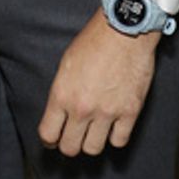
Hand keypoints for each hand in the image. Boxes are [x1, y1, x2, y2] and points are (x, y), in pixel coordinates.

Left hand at [38, 11, 158, 157]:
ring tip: (94, 133)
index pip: (48, 134)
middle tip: (74, 137)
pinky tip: (114, 128)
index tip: (53, 140)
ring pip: (93, 149)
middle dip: (69, 145)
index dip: (49, 141)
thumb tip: (60, 113)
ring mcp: (107, 112)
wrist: (124, 30)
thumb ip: (61, 93)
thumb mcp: (66, 65)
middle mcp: (82, 108)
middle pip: (70, 147)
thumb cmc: (94, 41)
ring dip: (92, 143)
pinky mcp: (130, 111)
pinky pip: (119, 141)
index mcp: (62, 95)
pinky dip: (115, 137)